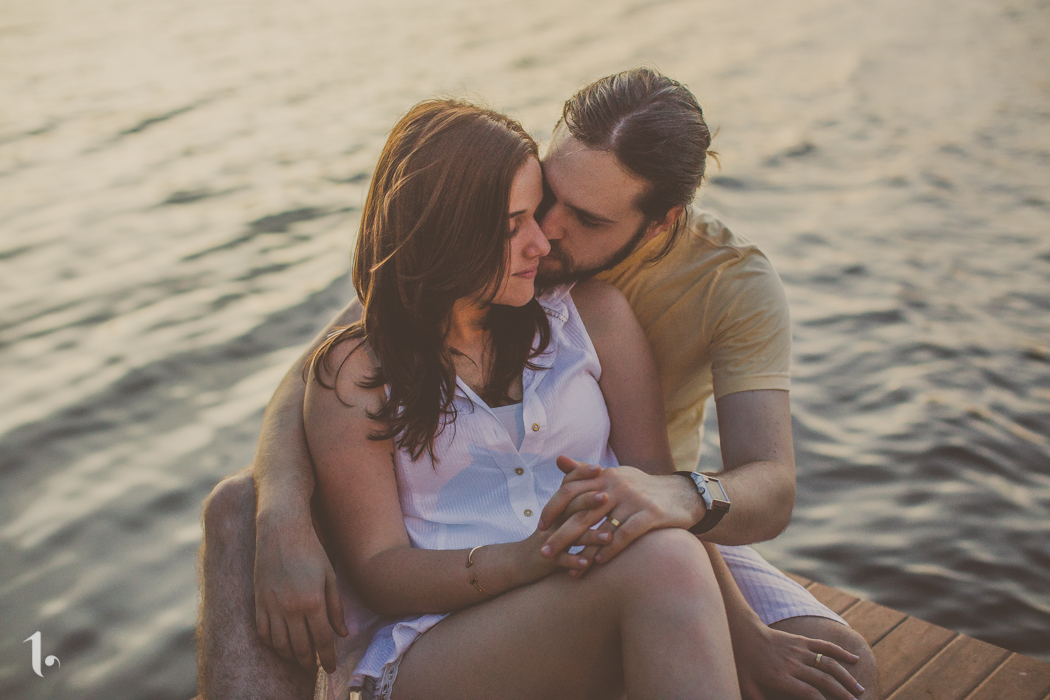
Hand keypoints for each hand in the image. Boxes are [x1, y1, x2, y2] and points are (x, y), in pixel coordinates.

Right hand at [254, 509, 348, 672]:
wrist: (280, 530)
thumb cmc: (310, 550)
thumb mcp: (330, 576)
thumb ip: (336, 608)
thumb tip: (343, 634)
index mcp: (313, 601)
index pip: (322, 640)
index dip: (328, 658)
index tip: (331, 668)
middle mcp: (291, 608)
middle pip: (301, 648)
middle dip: (310, 662)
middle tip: (316, 666)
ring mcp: (271, 606)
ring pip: (280, 645)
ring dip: (292, 656)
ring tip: (301, 658)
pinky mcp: (258, 602)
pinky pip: (263, 633)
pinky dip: (273, 645)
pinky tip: (282, 645)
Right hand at [526, 474, 611, 576]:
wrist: (521, 560)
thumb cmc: (549, 536)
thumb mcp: (561, 515)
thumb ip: (576, 498)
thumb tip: (596, 479)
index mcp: (559, 508)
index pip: (568, 486)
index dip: (581, 475)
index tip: (599, 467)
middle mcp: (554, 520)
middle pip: (570, 506)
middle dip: (588, 501)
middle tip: (606, 496)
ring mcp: (550, 539)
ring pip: (570, 535)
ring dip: (590, 536)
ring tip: (609, 536)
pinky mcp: (548, 559)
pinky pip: (561, 559)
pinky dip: (573, 561)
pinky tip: (586, 563)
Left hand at [538, 456, 701, 571]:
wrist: (683, 494)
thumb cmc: (642, 487)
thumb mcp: (615, 474)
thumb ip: (585, 470)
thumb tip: (559, 460)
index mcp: (605, 475)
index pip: (570, 489)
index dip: (553, 507)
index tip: (540, 526)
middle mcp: (617, 485)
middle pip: (581, 512)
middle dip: (561, 535)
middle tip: (544, 552)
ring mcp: (634, 499)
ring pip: (601, 527)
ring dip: (584, 551)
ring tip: (570, 568)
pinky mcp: (650, 514)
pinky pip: (625, 535)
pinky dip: (610, 550)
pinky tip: (599, 563)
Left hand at [733, 618, 863, 699]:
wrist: (742, 633)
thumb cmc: (743, 664)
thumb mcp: (748, 687)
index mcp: (781, 677)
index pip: (810, 694)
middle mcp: (793, 663)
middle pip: (824, 680)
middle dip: (843, 694)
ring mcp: (799, 650)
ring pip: (828, 663)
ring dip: (847, 677)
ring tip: (859, 690)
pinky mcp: (801, 640)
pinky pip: (824, 645)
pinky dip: (841, 652)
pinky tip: (855, 659)